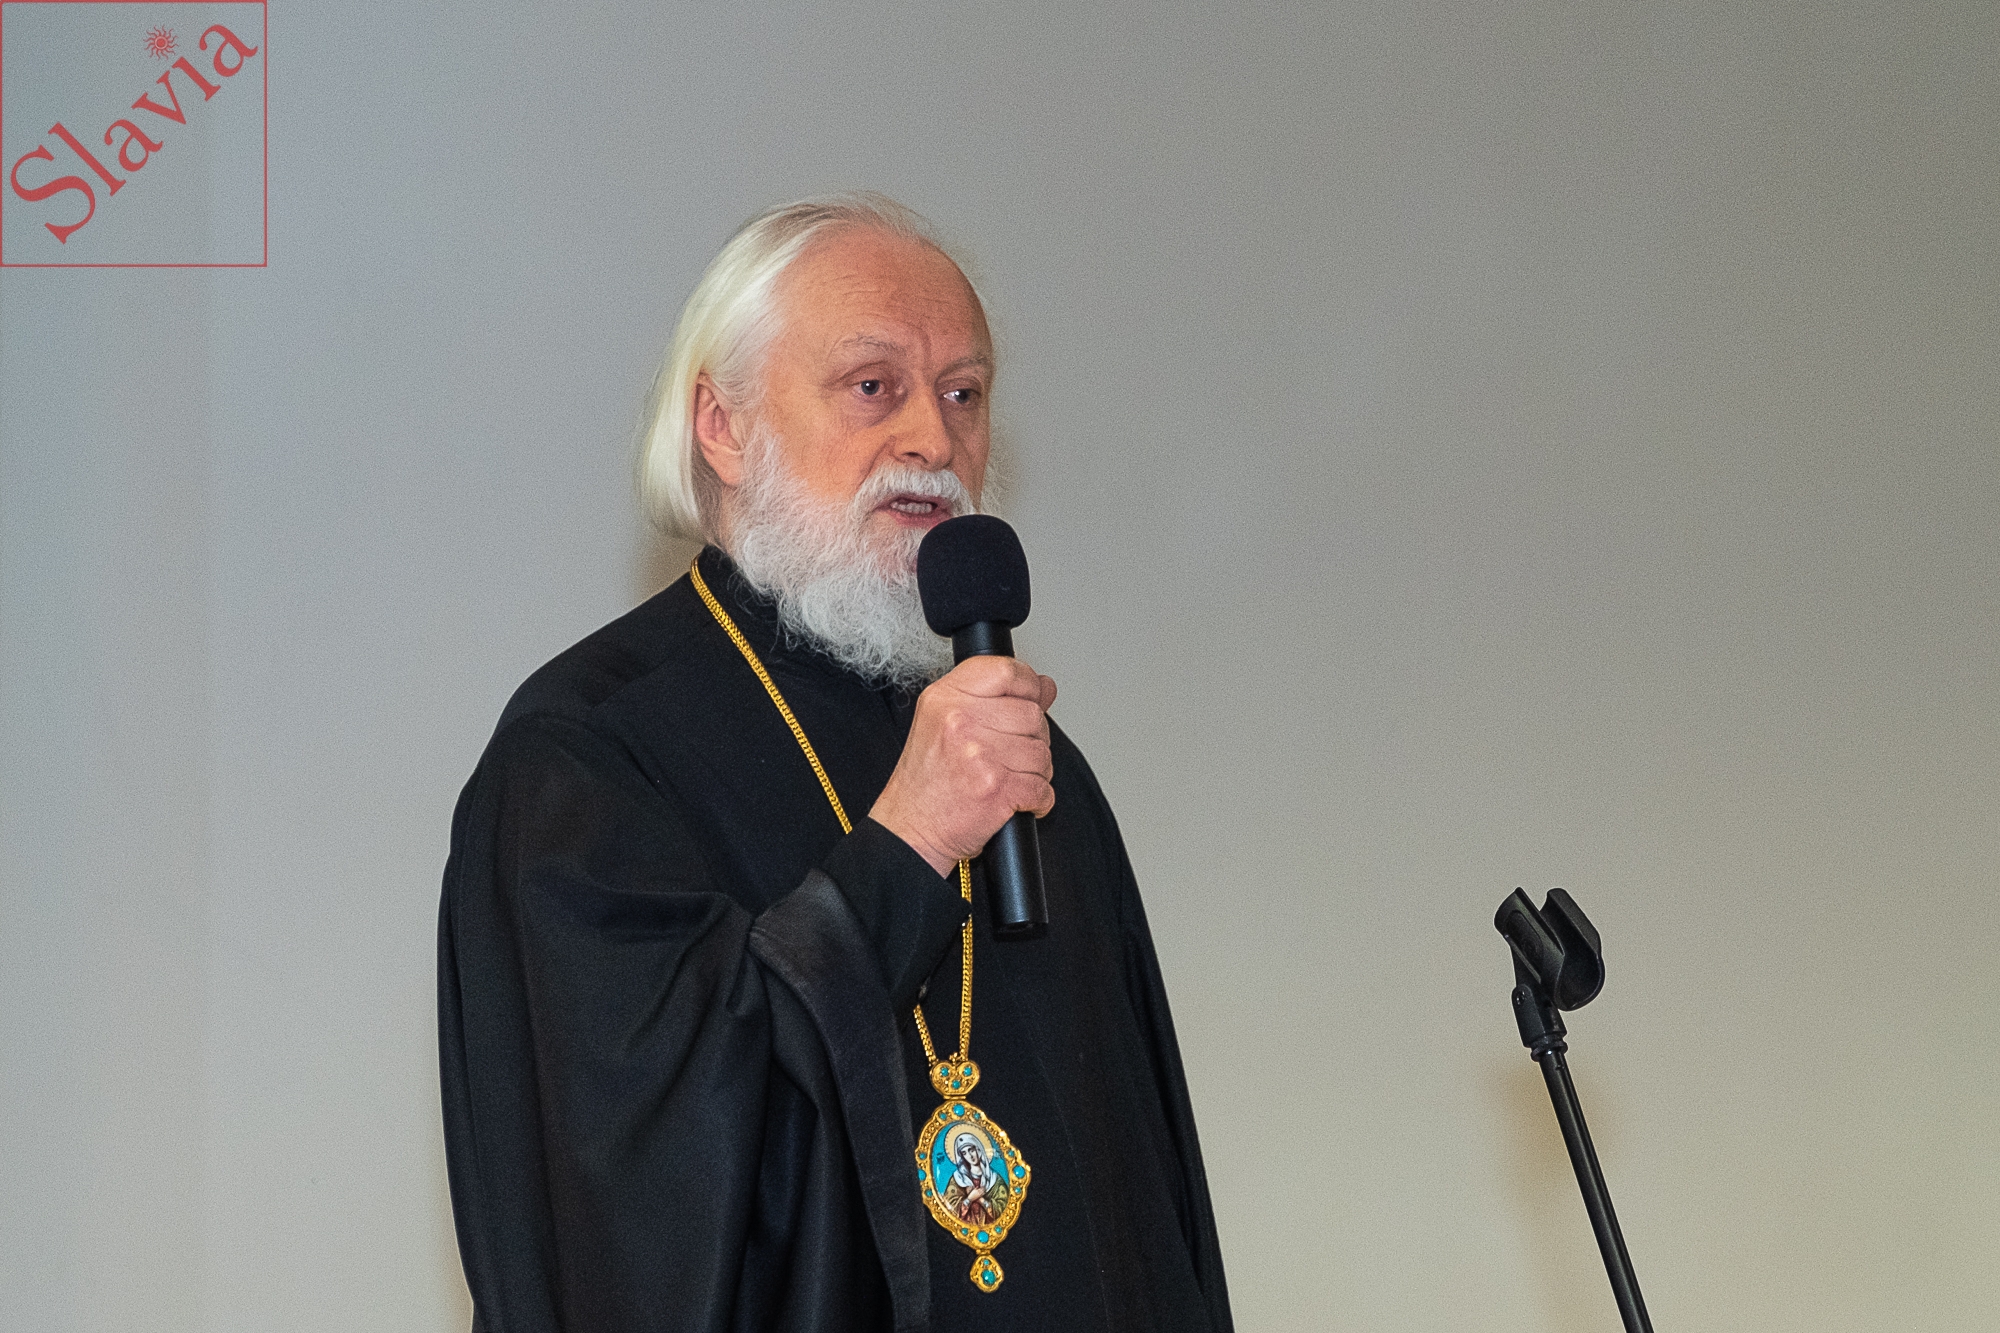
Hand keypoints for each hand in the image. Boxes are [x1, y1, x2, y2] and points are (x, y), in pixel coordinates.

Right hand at [869, 657, 1057, 874]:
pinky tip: (1014, 800)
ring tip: (1005, 779)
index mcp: (945, 698)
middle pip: (1032, 714)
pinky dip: (1037, 800)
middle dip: (1030, 739)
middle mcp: (960, 720)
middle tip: (1006, 757)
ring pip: (1042, 752)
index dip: (1028, 687)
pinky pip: (1043, 787)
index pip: (1006, 670)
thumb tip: (1044, 686)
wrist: (910, 831)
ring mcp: (979, 754)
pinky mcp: (997, 788)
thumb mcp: (947, 724)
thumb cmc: (927, 783)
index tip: (1028, 701)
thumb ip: (996, 699)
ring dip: (1034, 772)